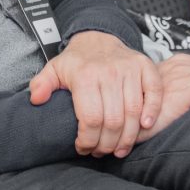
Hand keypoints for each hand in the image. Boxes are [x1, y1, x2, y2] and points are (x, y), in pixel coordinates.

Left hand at [28, 31, 162, 158]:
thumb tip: (35, 99)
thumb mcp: (54, 69)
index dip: (87, 140)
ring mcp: (129, 69)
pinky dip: (152, 112)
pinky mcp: (146, 67)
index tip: (83, 148)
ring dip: (128, 138)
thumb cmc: (77, 61)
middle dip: (107, 144)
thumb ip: (42, 84)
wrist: (98, 38)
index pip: (90, 119)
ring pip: (133, 113)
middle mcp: (109, 72)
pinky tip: (144, 127)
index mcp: (85, 75)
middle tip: (101, 151)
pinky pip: (154, 93)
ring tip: (118, 149)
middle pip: (113, 121)